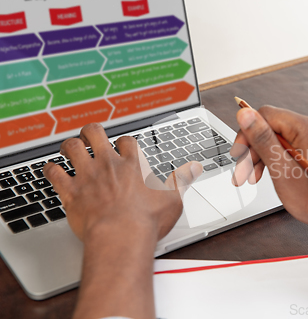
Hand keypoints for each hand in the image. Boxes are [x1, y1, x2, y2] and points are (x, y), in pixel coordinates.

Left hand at [43, 123, 202, 241]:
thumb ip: (181, 179)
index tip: (124, 147)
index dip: (124, 142)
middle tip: (91, 135)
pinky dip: (51, 170)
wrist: (121, 236)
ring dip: (70, 145)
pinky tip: (52, 170)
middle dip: (92, 131)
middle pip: (95, 133)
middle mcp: (108, 164)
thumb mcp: (173, 198)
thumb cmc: (146, 220)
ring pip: (72, 147)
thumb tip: (194, 168)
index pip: (127, 141)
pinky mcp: (71, 191)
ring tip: (70, 147)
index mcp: (132, 164)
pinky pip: (54, 173)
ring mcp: (87, 176)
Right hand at [230, 106, 307, 230]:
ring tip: (251, 176)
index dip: (248, 134)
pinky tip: (265, 173)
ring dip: (260, 155)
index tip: (239, 154)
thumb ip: (262, 138)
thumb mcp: (281, 168)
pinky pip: (286, 145)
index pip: (266, 115)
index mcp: (307, 127)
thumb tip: (245, 113)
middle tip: (242, 170)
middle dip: (253, 148)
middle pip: (270, 126)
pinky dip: (273, 158)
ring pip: (276, 137)